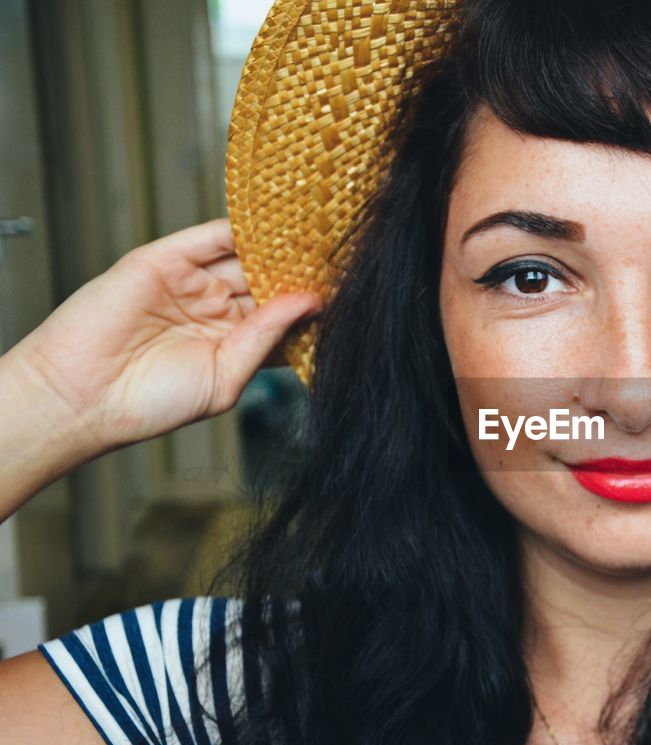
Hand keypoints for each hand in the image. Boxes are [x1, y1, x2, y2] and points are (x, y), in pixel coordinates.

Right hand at [11, 218, 322, 452]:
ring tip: (320, 234)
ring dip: (279, 244)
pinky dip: (243, 227)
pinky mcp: (164, 260)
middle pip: (269, 280)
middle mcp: (215, 309)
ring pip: (245, 255)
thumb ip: (266, 336)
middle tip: (345, 256)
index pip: (283, 315)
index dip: (311, 303)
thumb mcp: (226, 376)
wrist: (83, 397)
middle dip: (302, 270)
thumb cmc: (149, 403)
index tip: (353, 293)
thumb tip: (310, 302)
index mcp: (233, 342)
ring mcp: (191, 283)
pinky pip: (211, 237)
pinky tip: (278, 222)